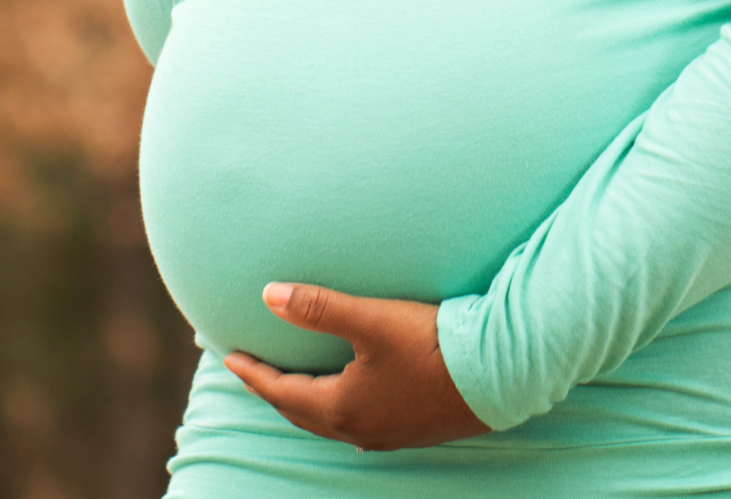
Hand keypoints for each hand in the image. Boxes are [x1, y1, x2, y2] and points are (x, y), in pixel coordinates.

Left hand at [226, 283, 488, 449]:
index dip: (254, 374)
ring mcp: (389, 434)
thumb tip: (268, 295)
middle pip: (303, 412)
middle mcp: (360, 429)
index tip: (231, 358)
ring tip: (296, 387)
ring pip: (332, 422)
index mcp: (341, 408)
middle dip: (276, 391)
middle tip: (255, 372)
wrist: (499, 374)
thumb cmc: (432, 345)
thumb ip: (318, 307)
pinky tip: (354, 410)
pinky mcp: (415, 430)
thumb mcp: (371, 320)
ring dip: (308, 404)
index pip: (282, 392)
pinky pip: (362, 427)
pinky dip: (342, 414)